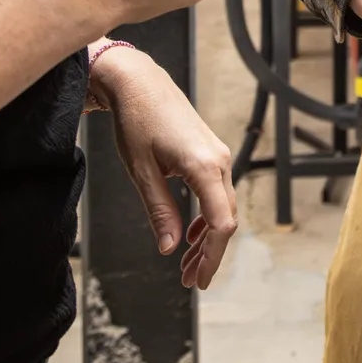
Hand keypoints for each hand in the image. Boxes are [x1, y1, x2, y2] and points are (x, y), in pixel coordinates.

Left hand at [94, 47, 236, 289]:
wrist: (140, 82)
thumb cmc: (136, 122)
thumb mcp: (142, 173)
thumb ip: (160, 212)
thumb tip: (170, 249)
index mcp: (204, 166)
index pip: (220, 223)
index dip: (212, 256)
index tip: (197, 280)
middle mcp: (219, 161)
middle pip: (225, 219)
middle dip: (209, 253)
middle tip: (190, 280)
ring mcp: (218, 155)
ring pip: (222, 207)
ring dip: (207, 237)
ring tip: (187, 263)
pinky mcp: (211, 152)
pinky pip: (216, 192)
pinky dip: (206, 217)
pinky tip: (190, 234)